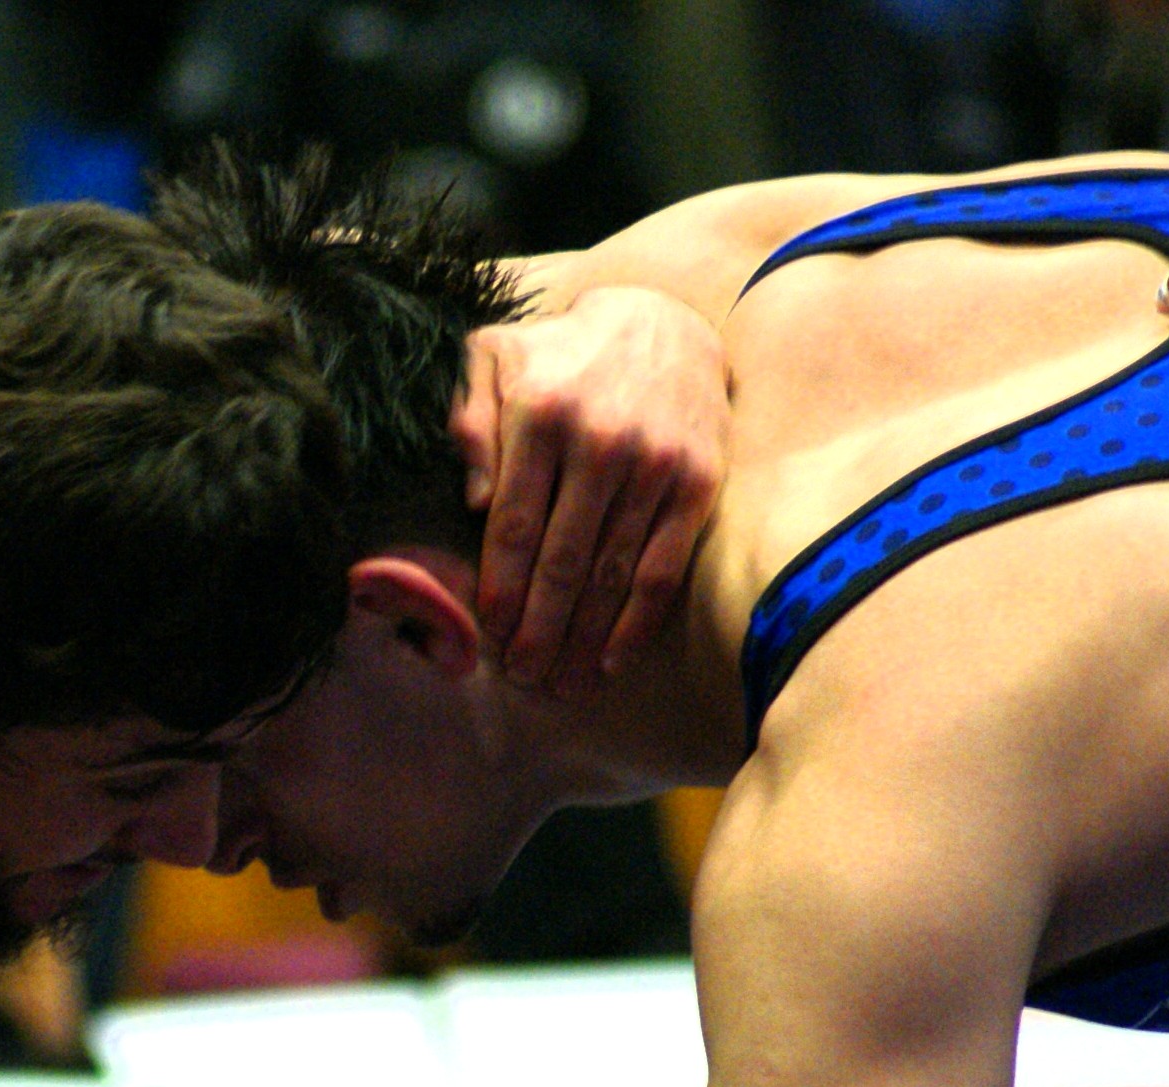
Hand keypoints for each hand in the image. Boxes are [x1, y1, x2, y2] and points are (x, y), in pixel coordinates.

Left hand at [452, 286, 728, 695]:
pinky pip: (663, 567)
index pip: (514, 522)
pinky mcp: (698, 481)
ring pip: (612, 573)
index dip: (499, 586)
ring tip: (562, 684)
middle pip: (562, 560)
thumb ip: (470, 418)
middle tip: (521, 676)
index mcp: (542, 411)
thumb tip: (474, 499)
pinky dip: (637, 622)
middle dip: (538, 628)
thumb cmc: (559, 351)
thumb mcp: (494, 356)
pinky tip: (613, 658)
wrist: (661, 319)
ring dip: (584, 639)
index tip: (486, 632)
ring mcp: (655, 463)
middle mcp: (601, 439)